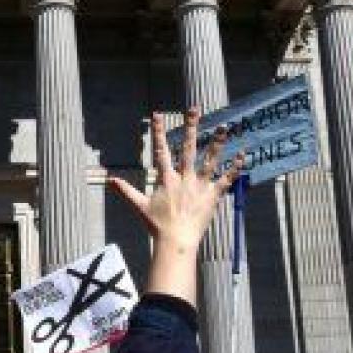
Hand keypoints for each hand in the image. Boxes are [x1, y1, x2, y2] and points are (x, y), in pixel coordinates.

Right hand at [108, 109, 242, 303]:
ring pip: (210, 160)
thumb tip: (110, 181)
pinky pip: (225, 180)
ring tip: (224, 127)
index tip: (158, 115)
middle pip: (187, 148)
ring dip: (217, 143)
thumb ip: (126, 191)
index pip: (161, 150)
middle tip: (194, 110)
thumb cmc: (157, 225)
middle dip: (190, 127)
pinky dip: (234, 168)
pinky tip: (242, 155)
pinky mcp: (212, 197)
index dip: (158, 132)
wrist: (176, 241)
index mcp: (166, 179)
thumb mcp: (139, 206)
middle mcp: (184, 179)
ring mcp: (200, 187)